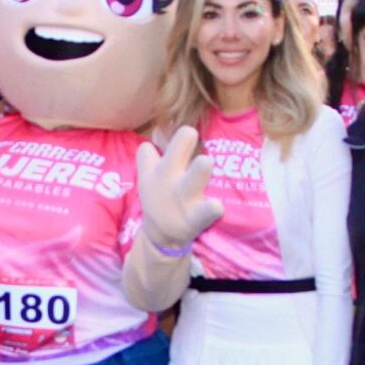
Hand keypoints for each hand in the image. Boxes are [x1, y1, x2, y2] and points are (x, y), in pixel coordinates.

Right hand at [133, 125, 223, 255]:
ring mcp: (184, 197)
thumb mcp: (150, 176)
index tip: (172, 136)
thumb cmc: (162, 196)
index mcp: (155, 170)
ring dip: (200, 168)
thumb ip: (152, 154)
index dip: (158, 140)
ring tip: (205, 162)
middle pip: (176, 149)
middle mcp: (169, 179)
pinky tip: (217, 206)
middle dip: (184, 139)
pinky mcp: (197, 217)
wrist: (162, 235)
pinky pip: (207, 211)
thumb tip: (157, 129)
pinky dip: (213, 208)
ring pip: (194, 175)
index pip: (147, 150)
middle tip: (190, 133)